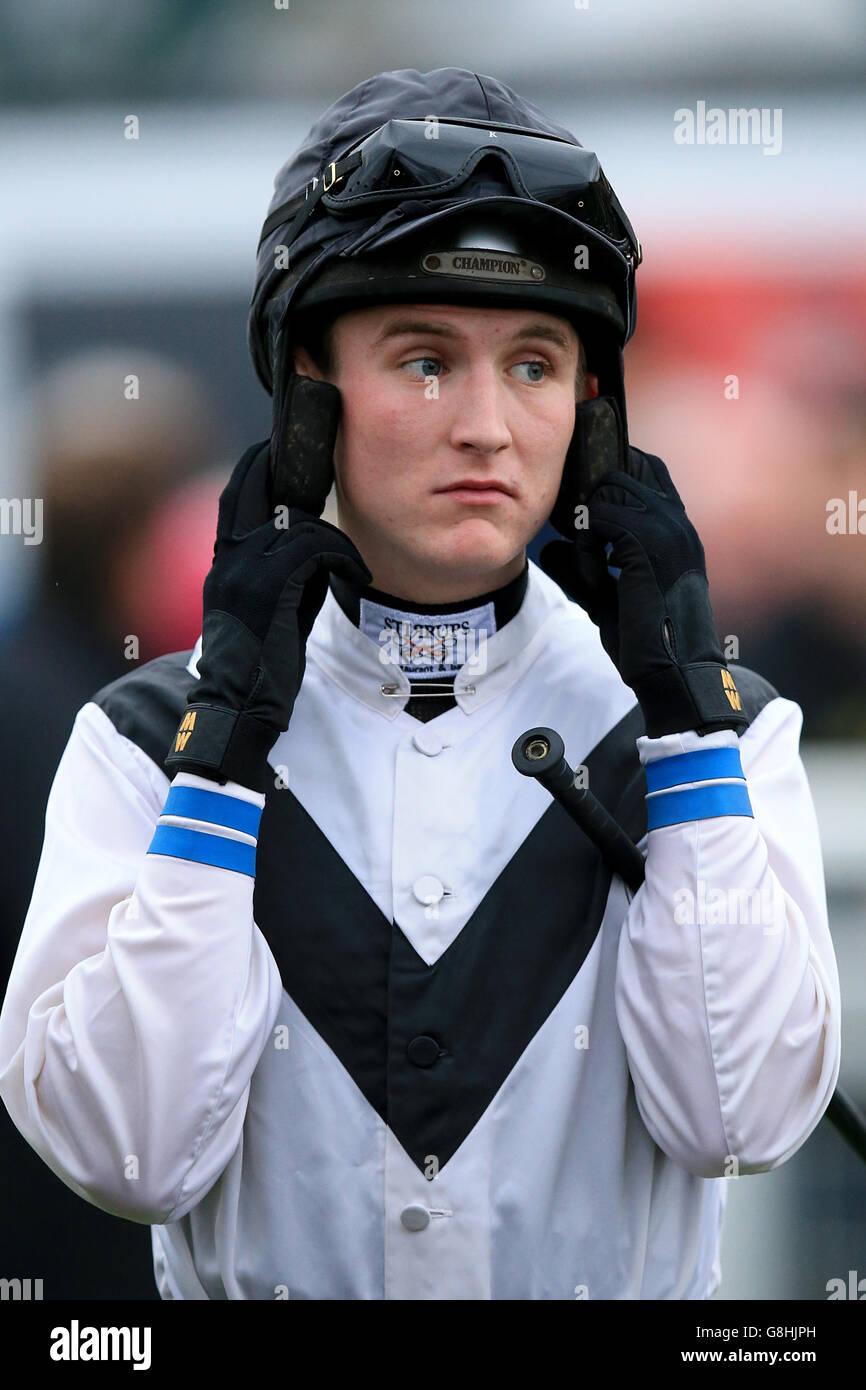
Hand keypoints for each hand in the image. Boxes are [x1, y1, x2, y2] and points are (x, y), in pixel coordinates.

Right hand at [165, 380, 371, 791]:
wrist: (239, 703)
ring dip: (331, 534)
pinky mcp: (271, 589)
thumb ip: (275, 566)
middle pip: (258, 485)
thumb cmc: (260, 659)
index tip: (289, 449)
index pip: (238, 490)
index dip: (262, 464)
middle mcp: (229, 556)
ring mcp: (246, 571)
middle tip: (323, 450)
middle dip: (291, 465)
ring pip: (298, 521)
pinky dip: (342, 555)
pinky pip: (315, 547)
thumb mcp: (262, 603)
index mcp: (224, 558)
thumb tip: (306, 535)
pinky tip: (357, 573)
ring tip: (350, 556)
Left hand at [540, 397, 748, 737]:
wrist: (673, 672)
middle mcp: (676, 520)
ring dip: (586, 525)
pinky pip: (597, 519)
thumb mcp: (606, 597)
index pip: (643, 469)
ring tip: (590, 570)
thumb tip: (549, 549)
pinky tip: (593, 580)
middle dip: (588, 499)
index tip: (580, 517)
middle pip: (619, 470)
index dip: (606, 481)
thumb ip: (580, 568)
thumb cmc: (646, 640)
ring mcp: (666, 528)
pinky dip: (585, 548)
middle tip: (577, 541)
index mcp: (676, 528)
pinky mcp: (647, 542)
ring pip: (605, 489)